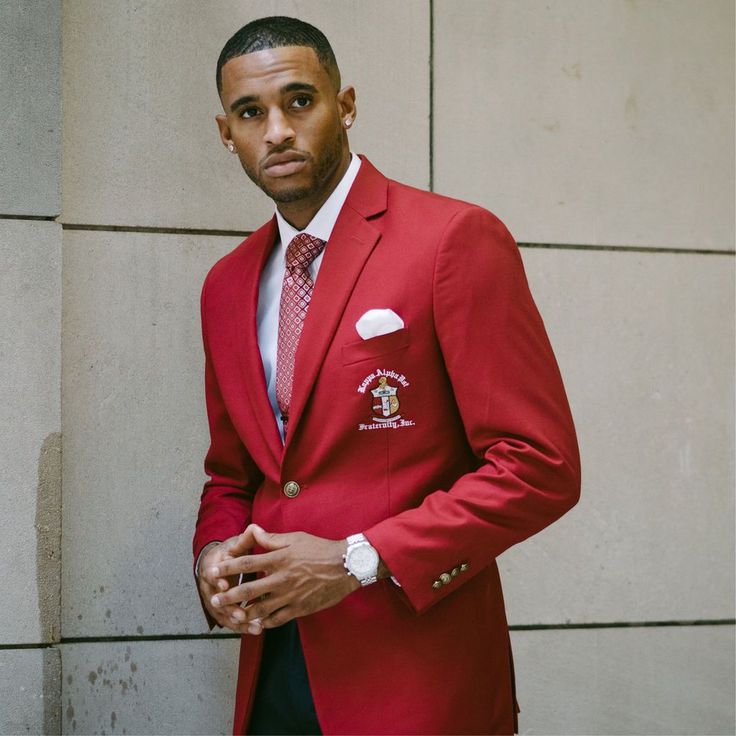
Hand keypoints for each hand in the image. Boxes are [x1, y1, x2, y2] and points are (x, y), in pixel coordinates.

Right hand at [197, 529, 263, 634]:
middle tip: (242, 614)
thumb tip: (253, 528)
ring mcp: (213, 600)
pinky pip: (230, 621)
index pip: (211, 575)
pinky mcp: (221, 610)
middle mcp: (209, 586)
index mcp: (211, 567)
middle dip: (229, 607)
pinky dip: (243, 626)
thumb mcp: (235, 543)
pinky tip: (257, 629)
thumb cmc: (230, 552)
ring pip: (224, 614)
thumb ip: (245, 539)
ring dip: (238, 622)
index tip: (225, 585)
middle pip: (216, 600)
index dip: (217, 580)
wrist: (218, 563)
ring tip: (256, 626)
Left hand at [208, 525, 360, 628]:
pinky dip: (264, 623)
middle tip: (214, 599)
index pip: (248, 563)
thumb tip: (253, 530)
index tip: (213, 571)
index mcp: (280, 559)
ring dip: (243, 612)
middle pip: (249, 589)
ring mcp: (291, 595)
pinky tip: (255, 624)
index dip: (228, 567)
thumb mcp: (296, 538)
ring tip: (230, 615)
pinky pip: (278, 619)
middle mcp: (282, 578)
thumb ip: (272, 538)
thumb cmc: (320, 549)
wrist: (346, 566)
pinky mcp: (300, 608)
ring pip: (261, 608)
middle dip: (229, 595)